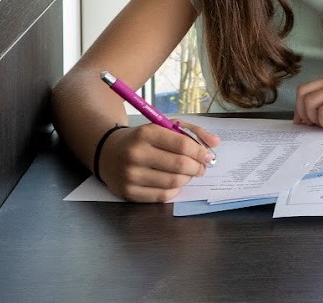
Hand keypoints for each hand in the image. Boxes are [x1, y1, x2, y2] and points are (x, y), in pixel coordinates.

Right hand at [99, 121, 219, 202]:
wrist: (107, 153)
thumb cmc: (142, 139)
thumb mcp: (164, 127)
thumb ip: (192, 132)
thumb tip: (215, 143)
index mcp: (146, 133)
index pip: (181, 145)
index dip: (200, 152)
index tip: (208, 156)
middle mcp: (135, 154)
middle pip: (179, 165)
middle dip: (197, 167)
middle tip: (201, 167)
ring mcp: (130, 175)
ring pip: (172, 182)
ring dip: (187, 179)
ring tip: (188, 173)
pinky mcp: (128, 193)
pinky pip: (161, 196)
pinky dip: (175, 190)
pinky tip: (175, 182)